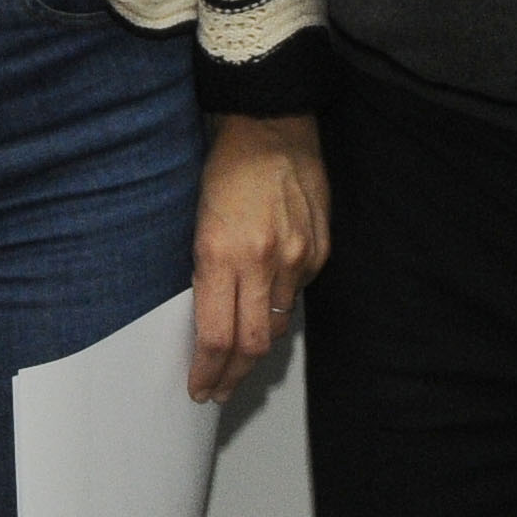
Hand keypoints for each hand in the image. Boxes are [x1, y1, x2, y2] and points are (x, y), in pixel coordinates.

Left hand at [190, 113, 328, 403]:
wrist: (272, 128)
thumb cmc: (225, 169)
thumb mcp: (197, 221)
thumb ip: (207, 271)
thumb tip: (210, 318)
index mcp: (220, 253)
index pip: (216, 335)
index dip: (208, 370)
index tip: (200, 386)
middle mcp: (262, 261)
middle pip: (251, 344)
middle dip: (234, 374)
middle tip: (220, 388)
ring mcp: (297, 258)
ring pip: (276, 324)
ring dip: (257, 346)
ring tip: (239, 359)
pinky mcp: (320, 252)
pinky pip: (298, 294)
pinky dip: (279, 306)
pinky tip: (265, 306)